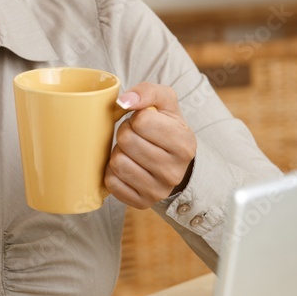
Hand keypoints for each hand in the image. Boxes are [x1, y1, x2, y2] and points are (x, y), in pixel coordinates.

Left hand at [104, 83, 195, 209]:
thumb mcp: (165, 103)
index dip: (135, 118)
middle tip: (135, 137)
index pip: (141, 121)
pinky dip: (114, 172)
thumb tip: (123, 101)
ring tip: (131, 152)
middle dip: (125, 134)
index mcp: (184, 143)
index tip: (143, 123)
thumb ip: (147, 92)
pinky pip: (112, 183)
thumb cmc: (166, 127)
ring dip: (119, 152)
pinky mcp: (142, 203)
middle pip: (126, 141)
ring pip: (117, 163)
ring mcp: (159, 190)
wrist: (175, 163)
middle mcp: (174, 171)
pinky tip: (128, 167)